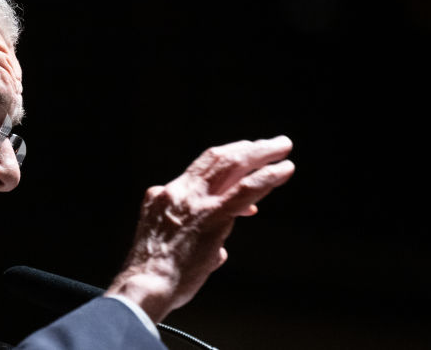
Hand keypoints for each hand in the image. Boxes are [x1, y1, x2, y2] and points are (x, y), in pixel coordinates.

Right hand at [104, 136, 293, 321]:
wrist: (145, 286)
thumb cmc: (154, 275)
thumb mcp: (161, 242)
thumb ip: (194, 239)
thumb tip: (219, 249)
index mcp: (162, 195)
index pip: (199, 169)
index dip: (227, 162)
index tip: (247, 162)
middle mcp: (179, 191)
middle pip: (217, 158)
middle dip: (247, 148)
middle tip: (271, 144)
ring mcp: (197, 202)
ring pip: (233, 165)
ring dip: (261, 153)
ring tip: (282, 147)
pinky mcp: (214, 217)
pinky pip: (246, 189)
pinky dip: (268, 177)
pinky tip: (284, 170)